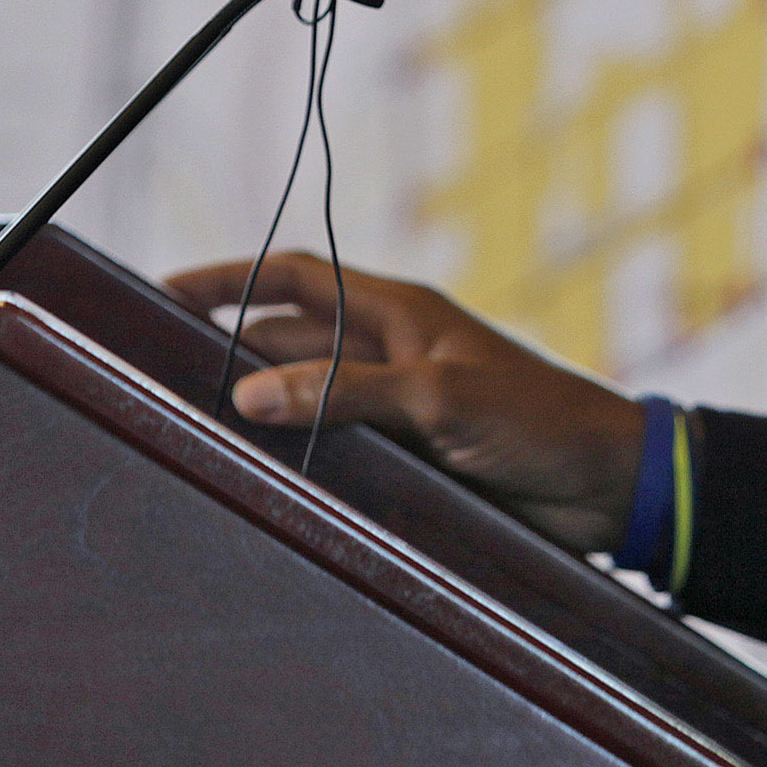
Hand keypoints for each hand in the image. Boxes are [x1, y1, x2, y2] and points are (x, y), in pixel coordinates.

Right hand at [165, 251, 647, 552]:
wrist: (609, 489)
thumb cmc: (542, 422)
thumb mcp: (440, 398)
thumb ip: (344, 394)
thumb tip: (247, 396)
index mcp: (396, 313)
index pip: (292, 277)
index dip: (227, 279)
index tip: (162, 292)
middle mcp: (388, 354)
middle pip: (285, 342)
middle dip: (226, 352)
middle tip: (157, 374)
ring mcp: (395, 410)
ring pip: (305, 403)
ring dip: (260, 414)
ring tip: (190, 430)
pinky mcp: (407, 463)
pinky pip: (336, 454)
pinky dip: (298, 462)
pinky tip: (259, 481)